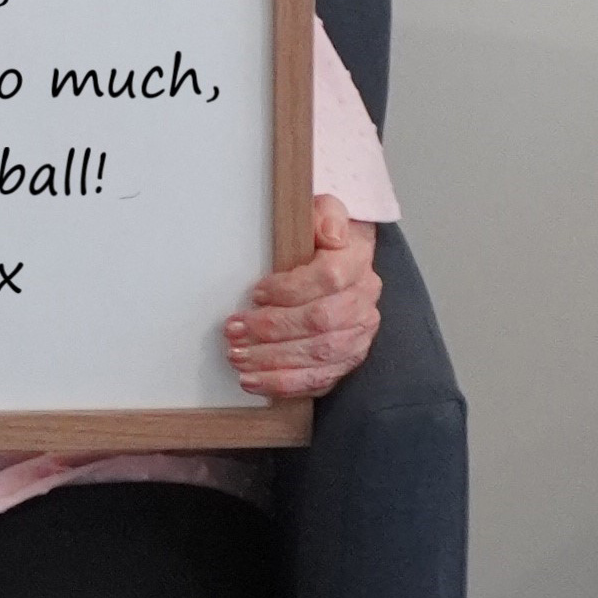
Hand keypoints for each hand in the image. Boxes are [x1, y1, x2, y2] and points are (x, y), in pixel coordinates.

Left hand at [225, 195, 378, 399]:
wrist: (342, 261)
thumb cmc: (320, 240)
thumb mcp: (323, 212)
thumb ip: (327, 214)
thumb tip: (330, 233)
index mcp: (357, 262)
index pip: (329, 277)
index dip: (290, 288)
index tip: (255, 292)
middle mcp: (363, 302)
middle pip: (322, 322)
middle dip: (272, 329)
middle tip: (233, 330)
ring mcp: (358, 336)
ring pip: (320, 356)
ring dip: (273, 360)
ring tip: (237, 357)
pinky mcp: (346, 361)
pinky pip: (320, 380)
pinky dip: (285, 384)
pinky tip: (254, 381)